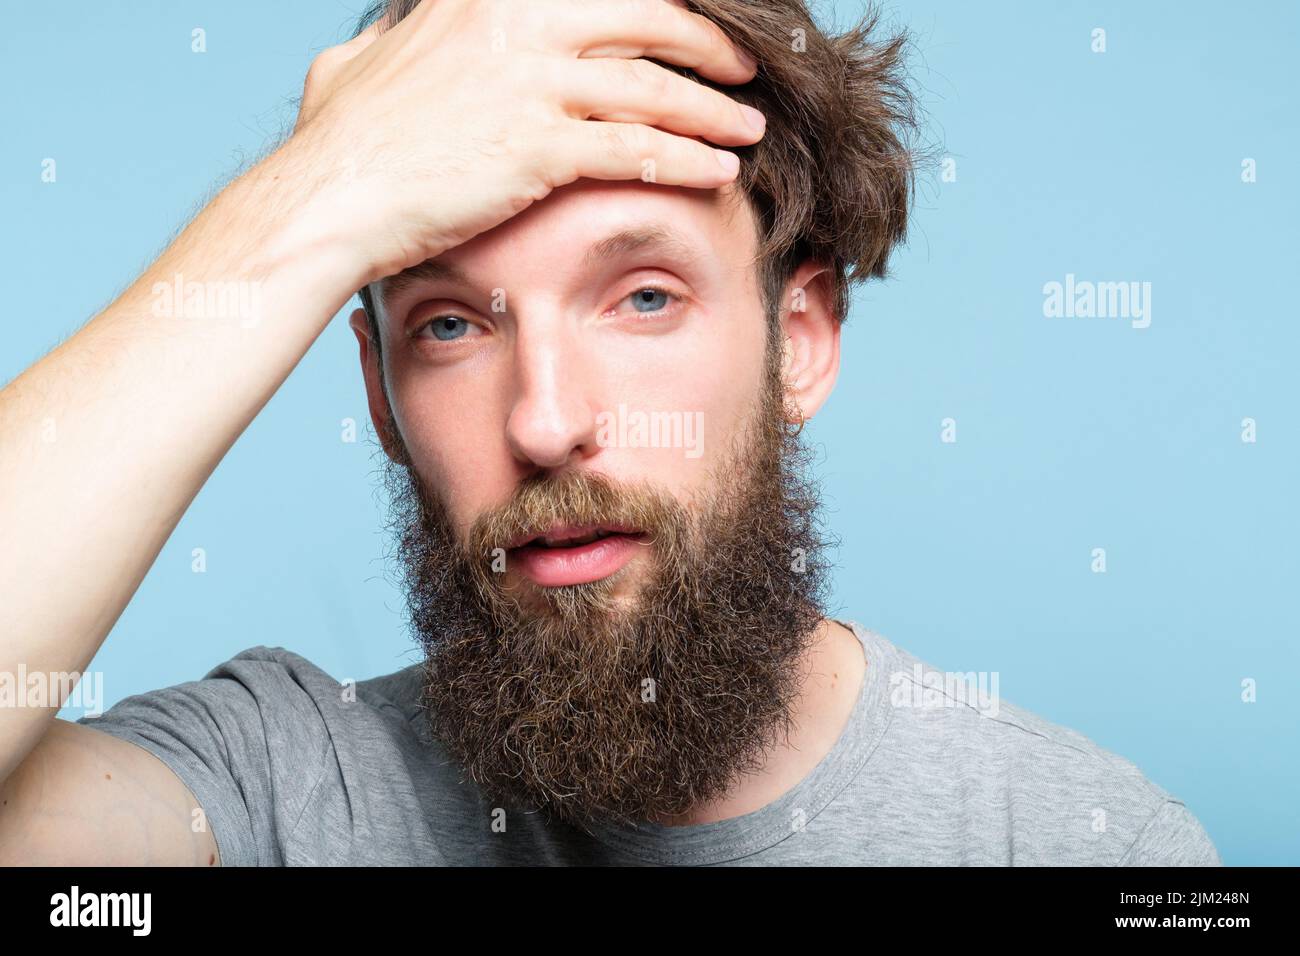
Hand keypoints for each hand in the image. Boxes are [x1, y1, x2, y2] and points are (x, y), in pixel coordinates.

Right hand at [278, 0, 764, 285]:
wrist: (328, 197)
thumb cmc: (341, 140)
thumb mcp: (367, 59)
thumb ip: (409, 35)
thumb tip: (407, 29)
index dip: (657, 3)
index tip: (690, 22)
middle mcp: (515, 23)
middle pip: (644, 17)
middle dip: (705, 43)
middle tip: (742, 69)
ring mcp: (528, 82)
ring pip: (651, 86)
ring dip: (710, 110)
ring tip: (748, 130)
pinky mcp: (537, 147)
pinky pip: (634, 149)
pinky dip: (684, 161)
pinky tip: (717, 174)